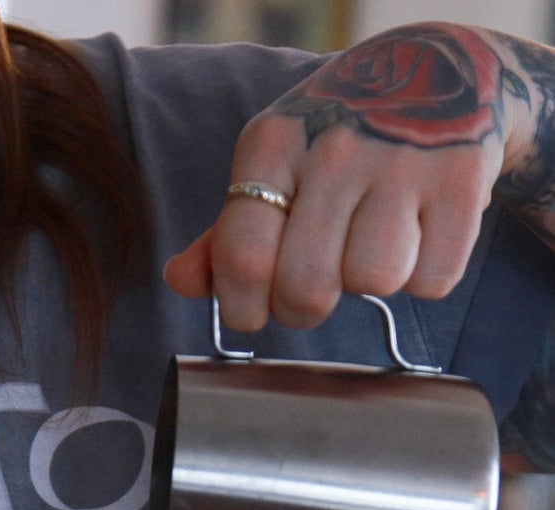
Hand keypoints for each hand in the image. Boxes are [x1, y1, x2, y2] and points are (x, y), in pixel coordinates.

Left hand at [165, 24, 527, 331]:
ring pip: (373, 283)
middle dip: (304, 308)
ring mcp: (402, 159)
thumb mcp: (271, 168)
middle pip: (306, 287)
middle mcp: (335, 147)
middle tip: (315, 286)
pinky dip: (425, 276)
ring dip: (370, 286)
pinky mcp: (461, 177)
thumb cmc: (335, 139)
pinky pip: (433, 278)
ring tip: (371, 243)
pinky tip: (418, 235)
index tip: (254, 309)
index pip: (242, 258)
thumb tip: (179, 281)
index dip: (244, 308)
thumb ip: (223, 235)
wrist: (441, 69)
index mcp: (272, 146)